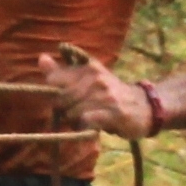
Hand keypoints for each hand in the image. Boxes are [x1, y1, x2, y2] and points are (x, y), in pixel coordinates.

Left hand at [44, 43, 160, 140]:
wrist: (145, 106)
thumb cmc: (110, 93)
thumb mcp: (88, 78)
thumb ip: (63, 72)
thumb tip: (40, 58)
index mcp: (88, 68)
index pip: (54, 80)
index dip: (53, 94)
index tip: (64, 99)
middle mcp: (96, 78)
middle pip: (60, 99)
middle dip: (64, 110)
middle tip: (78, 112)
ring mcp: (105, 96)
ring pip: (72, 112)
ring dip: (75, 121)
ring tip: (88, 118)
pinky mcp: (113, 113)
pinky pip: (86, 122)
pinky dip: (85, 127)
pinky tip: (93, 126)